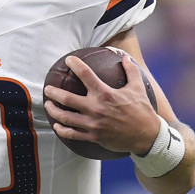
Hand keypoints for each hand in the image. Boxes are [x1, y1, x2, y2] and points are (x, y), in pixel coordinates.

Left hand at [43, 53, 159, 153]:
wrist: (147, 136)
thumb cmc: (142, 111)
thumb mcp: (138, 88)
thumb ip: (131, 71)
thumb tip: (125, 57)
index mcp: (105, 94)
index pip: (85, 75)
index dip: (75, 65)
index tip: (68, 60)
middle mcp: (96, 108)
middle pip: (67, 99)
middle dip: (53, 92)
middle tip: (47, 89)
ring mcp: (93, 124)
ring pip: (65, 118)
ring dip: (53, 111)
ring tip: (48, 105)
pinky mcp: (93, 136)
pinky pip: (72, 134)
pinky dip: (61, 130)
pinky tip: (57, 126)